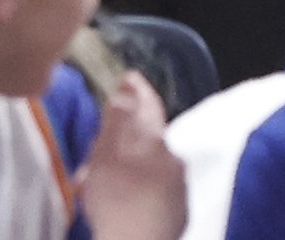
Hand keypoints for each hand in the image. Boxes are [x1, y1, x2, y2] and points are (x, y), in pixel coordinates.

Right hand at [80, 72, 185, 239]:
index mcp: (153, 141)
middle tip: (110, 130)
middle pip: (152, 133)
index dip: (138, 89)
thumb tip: (130, 82)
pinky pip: (161, 182)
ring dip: (139, 156)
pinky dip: (146, 179)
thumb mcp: (104, 154)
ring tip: (115, 166)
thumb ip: (118, 117)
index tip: (130, 77)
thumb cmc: (114, 200)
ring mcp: (179, 185)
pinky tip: (132, 190)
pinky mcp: (179, 208)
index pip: (149, 104)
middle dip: (133, 129)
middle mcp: (173, 159)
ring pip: (157, 159)